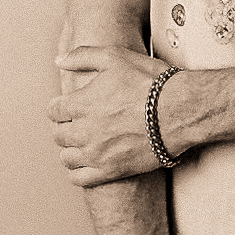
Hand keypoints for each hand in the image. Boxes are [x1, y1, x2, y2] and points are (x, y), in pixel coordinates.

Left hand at [49, 46, 169, 183]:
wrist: (180, 110)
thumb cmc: (151, 83)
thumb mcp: (115, 57)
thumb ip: (83, 56)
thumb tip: (59, 60)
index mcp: (81, 104)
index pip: (53, 111)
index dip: (60, 107)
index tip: (69, 106)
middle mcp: (84, 131)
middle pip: (58, 135)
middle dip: (66, 127)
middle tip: (78, 123)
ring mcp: (96, 154)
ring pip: (67, 157)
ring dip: (71, 149)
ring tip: (82, 143)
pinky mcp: (111, 171)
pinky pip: (80, 179)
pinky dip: (77, 172)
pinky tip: (85, 164)